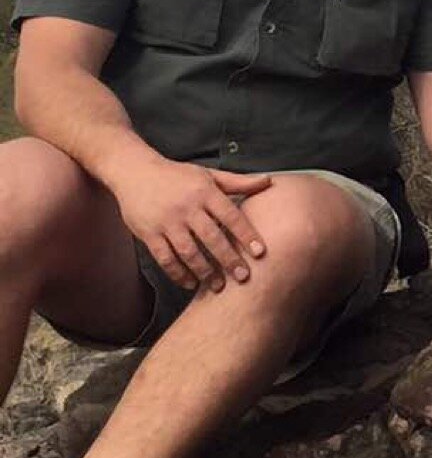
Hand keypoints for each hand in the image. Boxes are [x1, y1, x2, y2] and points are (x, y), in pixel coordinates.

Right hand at [111, 157, 270, 291]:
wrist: (135, 172)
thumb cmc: (178, 175)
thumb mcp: (209, 174)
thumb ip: (238, 182)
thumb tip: (269, 181)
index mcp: (205, 192)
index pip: (231, 216)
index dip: (247, 235)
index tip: (260, 253)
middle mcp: (187, 207)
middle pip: (212, 237)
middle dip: (229, 259)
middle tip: (243, 277)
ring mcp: (167, 221)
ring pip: (188, 251)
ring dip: (205, 271)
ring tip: (218, 285)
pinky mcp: (148, 233)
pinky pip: (165, 258)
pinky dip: (178, 273)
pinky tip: (190, 283)